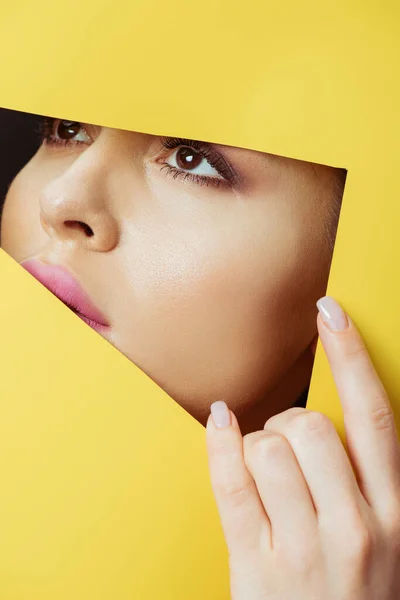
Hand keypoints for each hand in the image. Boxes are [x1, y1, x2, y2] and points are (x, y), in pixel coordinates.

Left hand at [206, 296, 399, 598]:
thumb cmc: (356, 592)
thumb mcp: (382, 537)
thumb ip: (361, 479)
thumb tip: (317, 417)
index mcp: (394, 513)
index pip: (375, 417)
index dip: (352, 357)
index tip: (331, 313)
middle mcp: (356, 528)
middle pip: (313, 426)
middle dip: (291, 423)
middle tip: (286, 447)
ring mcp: (303, 549)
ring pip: (268, 447)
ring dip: (258, 444)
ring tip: (265, 471)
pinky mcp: (256, 567)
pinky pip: (231, 481)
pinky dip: (221, 443)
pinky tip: (222, 423)